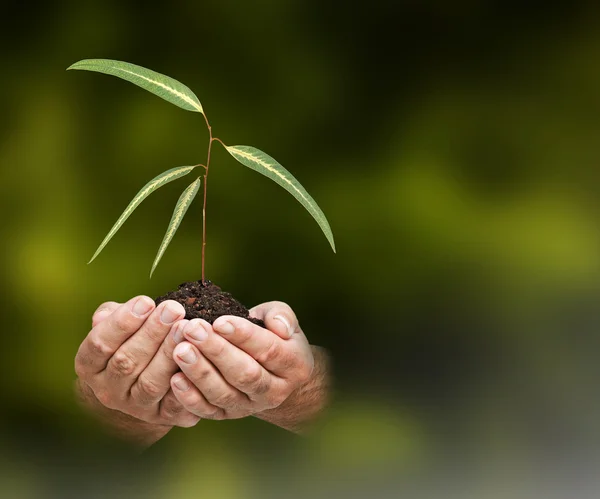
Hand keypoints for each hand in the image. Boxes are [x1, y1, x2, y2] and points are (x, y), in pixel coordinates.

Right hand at [74, 296, 199, 445]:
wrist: (143, 383)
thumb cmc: (130, 342)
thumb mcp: (115, 326)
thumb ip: (111, 316)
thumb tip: (110, 313)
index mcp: (90, 366)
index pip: (100, 345)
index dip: (122, 323)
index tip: (146, 301)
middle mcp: (108, 391)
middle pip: (127, 362)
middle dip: (152, 333)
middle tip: (174, 309)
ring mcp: (135, 407)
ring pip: (150, 383)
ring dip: (168, 354)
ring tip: (185, 328)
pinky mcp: (161, 417)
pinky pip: (174, 405)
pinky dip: (185, 385)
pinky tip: (197, 361)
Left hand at [169, 302, 327, 430]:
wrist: (271, 371)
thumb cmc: (273, 335)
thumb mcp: (282, 319)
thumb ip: (282, 316)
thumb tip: (279, 327)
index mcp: (294, 365)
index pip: (269, 350)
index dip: (244, 336)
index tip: (219, 321)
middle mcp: (275, 391)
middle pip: (245, 374)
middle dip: (216, 351)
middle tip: (192, 329)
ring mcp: (250, 406)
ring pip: (224, 394)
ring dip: (200, 372)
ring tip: (179, 350)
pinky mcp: (228, 415)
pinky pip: (208, 411)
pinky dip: (190, 398)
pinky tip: (175, 379)